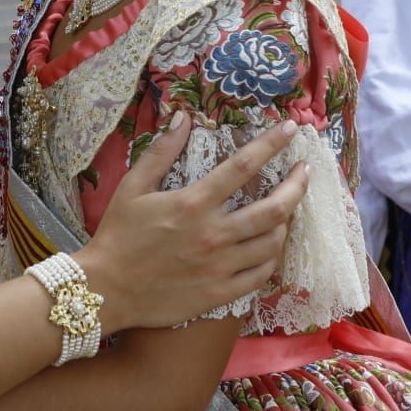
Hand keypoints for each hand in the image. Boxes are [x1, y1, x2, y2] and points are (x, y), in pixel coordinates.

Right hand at [79, 113, 308, 333]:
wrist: (105, 290)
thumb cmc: (118, 235)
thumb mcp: (133, 187)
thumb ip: (162, 151)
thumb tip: (184, 117)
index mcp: (193, 203)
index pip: (243, 166)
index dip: (272, 143)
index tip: (291, 128)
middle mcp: (213, 234)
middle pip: (273, 208)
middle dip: (297, 186)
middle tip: (305, 172)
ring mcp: (220, 267)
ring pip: (272, 242)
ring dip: (286, 222)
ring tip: (287, 210)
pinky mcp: (220, 294)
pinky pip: (261, 275)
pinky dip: (272, 258)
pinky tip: (271, 248)